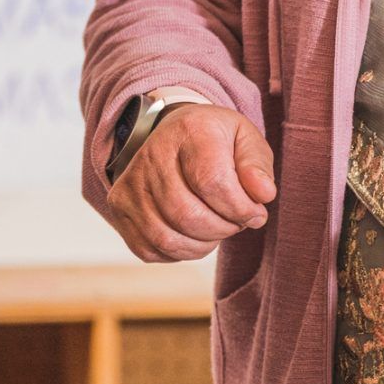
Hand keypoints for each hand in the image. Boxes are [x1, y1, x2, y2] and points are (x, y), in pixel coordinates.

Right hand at [101, 104, 277, 261]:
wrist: (174, 134)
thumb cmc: (215, 142)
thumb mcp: (245, 139)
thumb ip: (257, 165)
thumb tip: (263, 194)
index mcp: (188, 131)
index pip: (213, 182)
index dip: (242, 208)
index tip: (256, 211)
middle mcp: (151, 155)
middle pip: (188, 215)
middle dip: (223, 228)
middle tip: (236, 220)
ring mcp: (130, 183)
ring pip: (168, 238)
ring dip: (203, 244)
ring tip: (217, 227)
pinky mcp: (120, 208)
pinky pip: (151, 250)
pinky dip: (180, 252)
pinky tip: (193, 233)